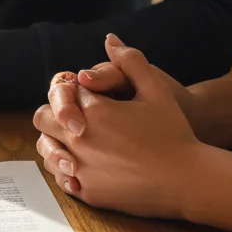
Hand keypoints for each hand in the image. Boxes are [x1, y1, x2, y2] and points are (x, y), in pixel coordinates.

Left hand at [33, 36, 205, 219]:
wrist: (188, 180)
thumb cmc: (174, 133)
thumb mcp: (156, 90)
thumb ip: (131, 61)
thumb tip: (110, 40)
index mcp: (94, 110)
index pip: (64, 90)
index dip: (75, 91)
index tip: (89, 96)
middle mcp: (80, 139)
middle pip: (43, 116)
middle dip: (56, 112)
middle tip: (75, 116)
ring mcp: (81, 168)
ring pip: (46, 148)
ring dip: (56, 140)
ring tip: (78, 139)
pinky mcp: (86, 191)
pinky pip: (60, 176)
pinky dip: (67, 168)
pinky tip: (85, 163)